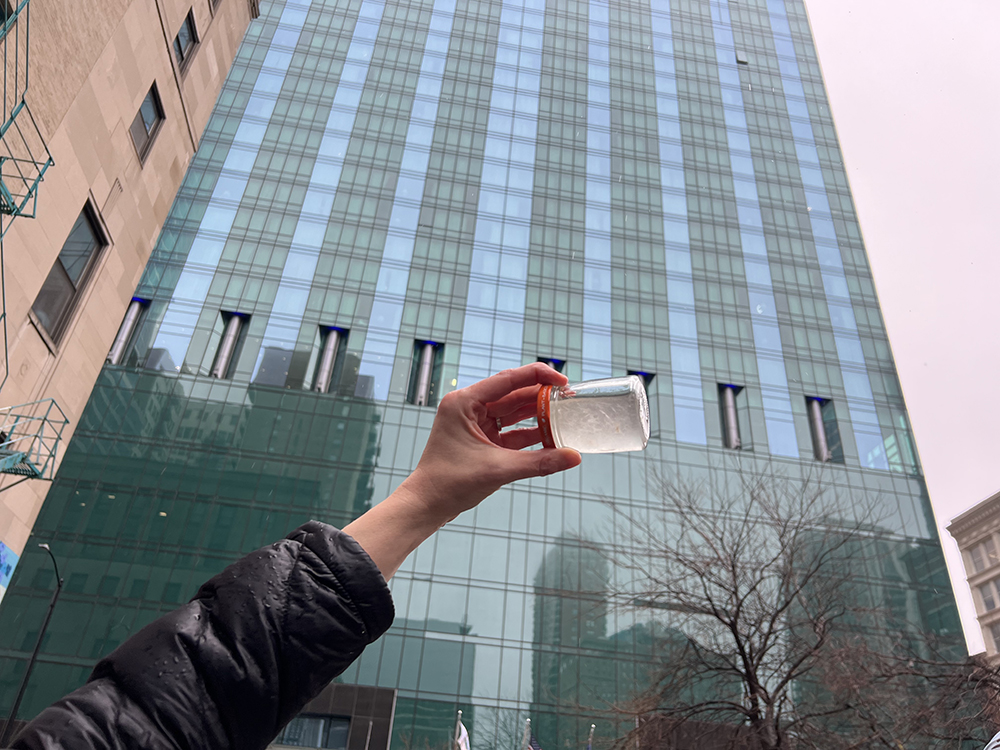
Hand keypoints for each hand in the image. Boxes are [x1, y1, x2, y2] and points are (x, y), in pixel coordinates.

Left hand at [343, 364, 580, 578]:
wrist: (426, 506)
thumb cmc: (449, 483)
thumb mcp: (498, 469)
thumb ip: (539, 462)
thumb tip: (573, 457)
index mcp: (465, 402)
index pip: (508, 380)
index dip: (538, 376)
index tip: (563, 381)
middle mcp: (469, 407)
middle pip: (514, 394)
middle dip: (541, 397)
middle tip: (570, 400)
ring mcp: (476, 424)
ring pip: (514, 413)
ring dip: (538, 416)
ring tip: (565, 417)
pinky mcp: (482, 440)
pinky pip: (511, 431)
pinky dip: (530, 435)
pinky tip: (552, 438)